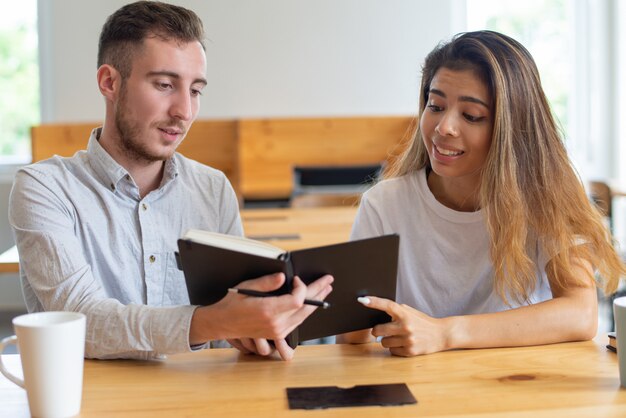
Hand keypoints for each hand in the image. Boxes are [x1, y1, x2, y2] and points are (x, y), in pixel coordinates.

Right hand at [191, 272, 332, 359]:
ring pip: (303, 317)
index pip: (297, 300)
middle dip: (318, 293)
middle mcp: (275, 324)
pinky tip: (311, 302)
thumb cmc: (232, 303)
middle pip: (305, 309)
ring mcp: (277, 331)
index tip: (297, 278)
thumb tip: (284, 277)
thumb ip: (267, 282)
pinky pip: (297, 322)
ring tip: (324, 290)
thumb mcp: (247, 287)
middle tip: (328, 281)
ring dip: (315, 302)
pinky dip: (306, 311)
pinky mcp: (277, 333)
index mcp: (268, 311)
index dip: (302, 288)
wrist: (223, 323)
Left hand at [358, 296, 448, 356]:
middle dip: (378, 330)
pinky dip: (395, 348)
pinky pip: (392, 351)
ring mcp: (408, 340)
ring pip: (383, 342)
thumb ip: (396, 312)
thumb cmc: (422, 322)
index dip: (373, 302)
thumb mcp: (410, 312)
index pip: (387, 305)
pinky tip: (403, 343)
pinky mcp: (410, 351)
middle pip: (377, 330)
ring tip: (398, 337)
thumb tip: (377, 310)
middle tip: (384, 329)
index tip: (362, 299)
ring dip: (387, 340)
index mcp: (405, 314)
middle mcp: (406, 327)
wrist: (441, 334)